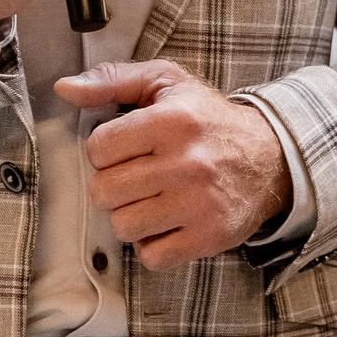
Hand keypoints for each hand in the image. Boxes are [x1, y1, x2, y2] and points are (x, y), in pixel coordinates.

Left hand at [58, 61, 292, 268]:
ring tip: (152, 199)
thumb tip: (65, 88)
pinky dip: (153, 244)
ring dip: (131, 215)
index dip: (105, 150)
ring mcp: (198, 204)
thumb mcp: (166, 83)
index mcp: (172, 120)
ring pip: (123, 226)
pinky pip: (152, 256)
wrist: (271, 157)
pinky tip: (168, 222)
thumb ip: (112, 80)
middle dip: (114, 185)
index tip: (126, 148)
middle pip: (105, 192)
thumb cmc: (208, 120)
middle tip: (138, 175)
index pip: (99, 148)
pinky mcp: (208, 237)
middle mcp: (186, 162)